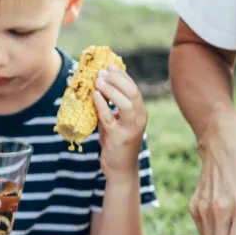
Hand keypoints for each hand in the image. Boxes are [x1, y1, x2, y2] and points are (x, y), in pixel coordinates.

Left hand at [93, 65, 147, 179]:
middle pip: (132, 93)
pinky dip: (102, 105)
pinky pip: (110, 118)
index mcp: (140, 112)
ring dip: (112, 90)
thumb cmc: (117, 142)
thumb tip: (98, 85)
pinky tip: (94, 96)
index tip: (109, 66)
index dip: (122, 76)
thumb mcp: (116, 120)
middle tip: (101, 72)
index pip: (133, 89)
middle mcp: (139, 119)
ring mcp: (131, 129)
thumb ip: (111, 106)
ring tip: (98, 81)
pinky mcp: (119, 138)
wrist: (120, 168)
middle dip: (117, 80)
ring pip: (126, 104)